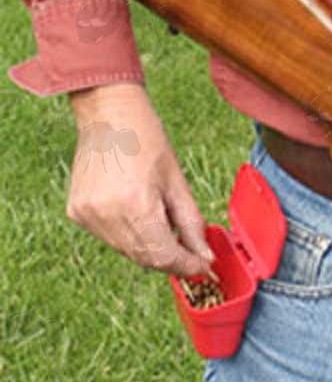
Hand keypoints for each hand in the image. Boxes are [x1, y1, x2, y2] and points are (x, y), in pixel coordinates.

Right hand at [66, 83, 213, 276]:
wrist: (109, 114)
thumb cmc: (147, 140)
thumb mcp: (177, 182)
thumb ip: (192, 224)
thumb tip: (204, 255)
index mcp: (135, 205)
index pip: (163, 255)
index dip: (186, 266)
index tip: (203, 266)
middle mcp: (106, 215)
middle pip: (145, 258)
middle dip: (171, 260)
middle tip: (192, 255)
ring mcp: (87, 216)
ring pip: (127, 251)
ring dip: (151, 249)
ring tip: (166, 227)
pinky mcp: (77, 213)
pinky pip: (110, 238)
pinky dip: (130, 236)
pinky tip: (141, 216)